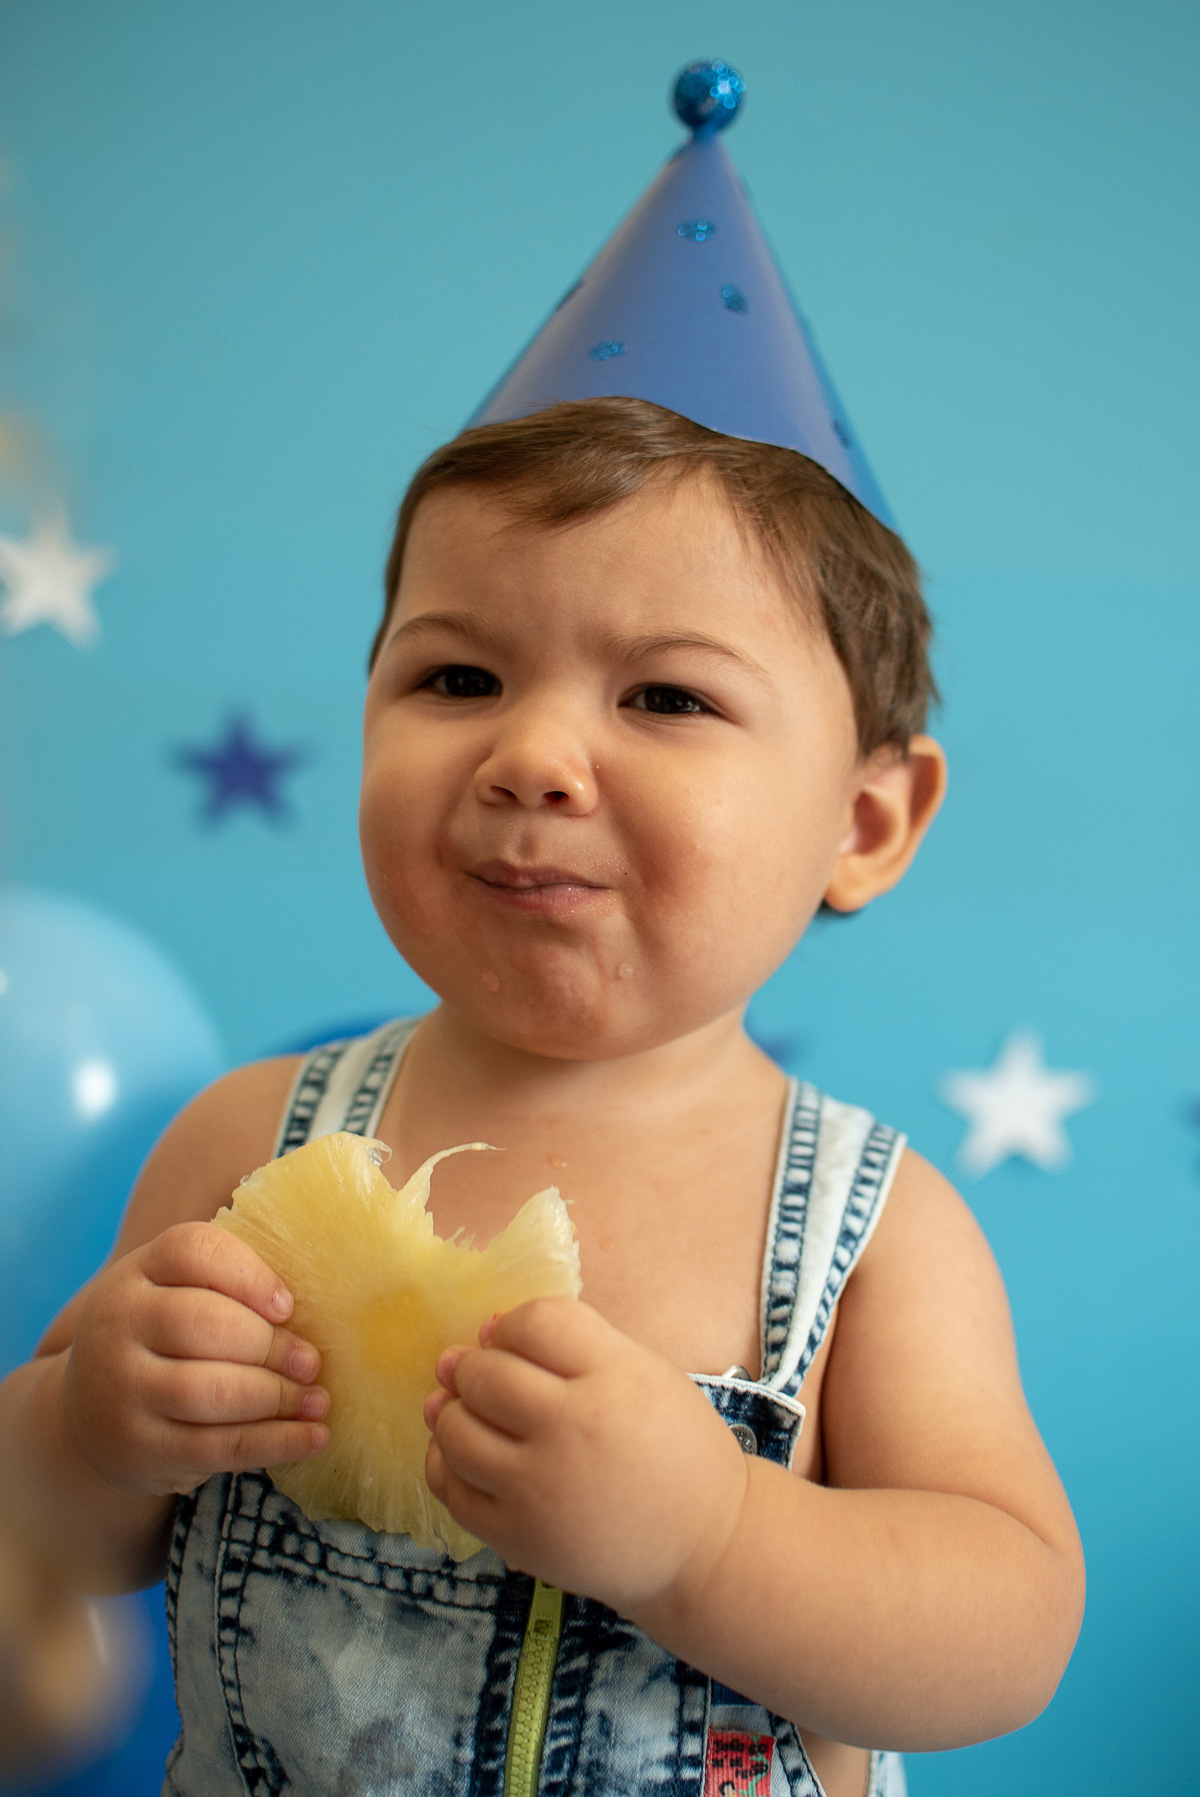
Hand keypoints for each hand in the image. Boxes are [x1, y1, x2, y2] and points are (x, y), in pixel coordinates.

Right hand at [61, 1223, 329, 1498]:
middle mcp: (120, 1323)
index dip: (248, 1276)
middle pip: (200, 1323)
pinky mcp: (139, 1447)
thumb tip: (332, 1283)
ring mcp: (122, 1388)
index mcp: (140, 1272)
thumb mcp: (181, 1292)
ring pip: (208, 1391)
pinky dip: (274, 1443)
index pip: (192, 1252)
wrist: (94, 1408)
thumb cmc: (167, 1337)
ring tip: (317, 1400)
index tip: (288, 1305)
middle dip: (269, 1346)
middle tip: (312, 1362)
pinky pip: (215, 1447)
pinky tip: (314, 1438)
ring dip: (276, 1397)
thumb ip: (236, 1281)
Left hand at [422, 1297, 748, 1616]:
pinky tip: (462, 1453)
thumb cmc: (676, 1448)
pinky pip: (452, 1489)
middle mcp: (571, 1431)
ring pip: (456, 1431)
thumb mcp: (645, 1373)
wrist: (702, 1545)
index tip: (513, 1337)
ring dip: (450, 1410)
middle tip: (474, 1369)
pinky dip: (444, 1462)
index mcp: (614, 1380)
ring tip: (461, 1407)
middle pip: (486, 1376)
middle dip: (472, 1364)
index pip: (535, 1324)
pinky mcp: (517, 1537)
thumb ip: (575, 1345)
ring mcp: (539, 1490)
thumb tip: (488, 1331)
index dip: (513, 1323)